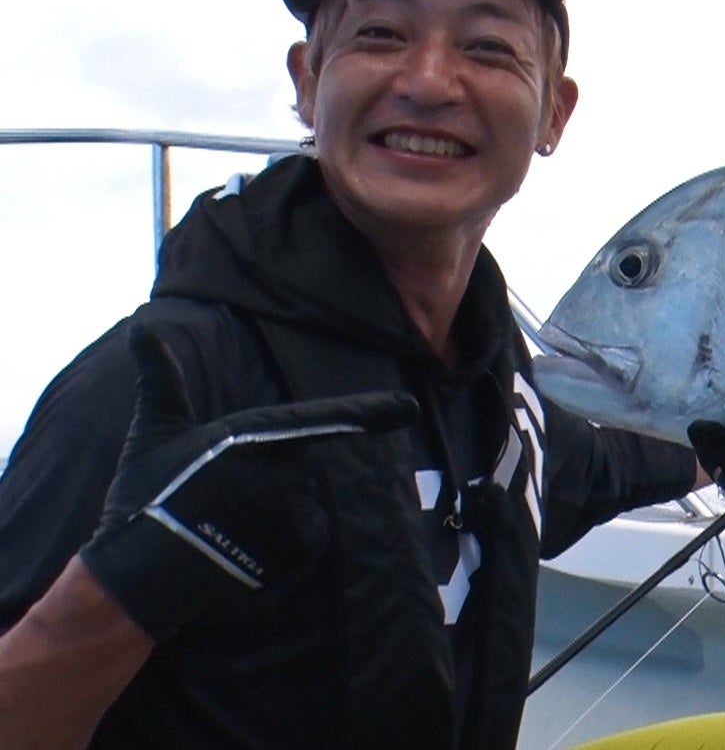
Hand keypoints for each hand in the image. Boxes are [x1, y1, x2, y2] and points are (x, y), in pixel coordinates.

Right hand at [79, 324, 417, 640]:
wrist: (140, 576)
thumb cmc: (146, 496)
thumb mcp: (154, 431)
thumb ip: (161, 377)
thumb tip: (142, 324)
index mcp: (257, 437)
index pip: (324, 419)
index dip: (369, 412)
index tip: (408, 407)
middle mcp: (286, 474)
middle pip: (296, 471)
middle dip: (266, 484)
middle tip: (217, 502)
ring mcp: (296, 515)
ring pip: (301, 506)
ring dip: (272, 515)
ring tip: (224, 527)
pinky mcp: (298, 553)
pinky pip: (304, 541)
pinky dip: (280, 547)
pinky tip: (239, 552)